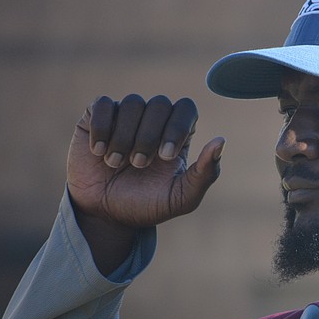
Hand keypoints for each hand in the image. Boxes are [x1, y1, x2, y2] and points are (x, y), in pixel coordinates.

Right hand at [67, 94, 223, 271]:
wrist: (106, 215)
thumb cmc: (147, 205)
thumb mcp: (181, 198)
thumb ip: (205, 173)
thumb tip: (221, 140)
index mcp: (178, 134)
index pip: (186, 108)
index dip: (177, 127)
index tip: (165, 156)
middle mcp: (154, 120)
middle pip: (160, 103)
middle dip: (149, 136)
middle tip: (139, 165)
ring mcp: (126, 116)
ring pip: (132, 103)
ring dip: (124, 137)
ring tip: (116, 164)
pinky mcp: (97, 118)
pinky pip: (103, 104)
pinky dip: (102, 128)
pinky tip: (100, 152)